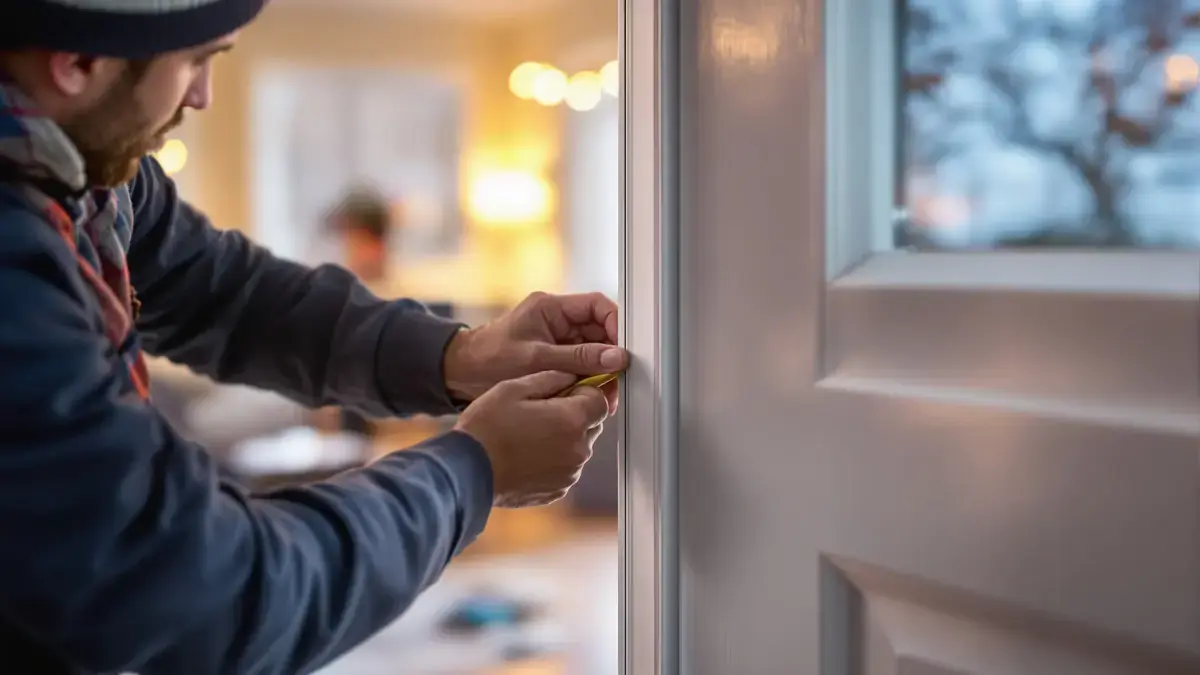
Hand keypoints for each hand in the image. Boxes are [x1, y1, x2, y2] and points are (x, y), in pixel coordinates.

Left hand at [443, 292, 628, 402]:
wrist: (461, 374)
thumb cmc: (489, 359)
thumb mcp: (537, 359)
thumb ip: (578, 358)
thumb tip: (615, 357)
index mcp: (551, 307)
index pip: (597, 305)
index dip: (615, 325)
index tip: (623, 350)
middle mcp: (557, 319)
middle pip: (599, 330)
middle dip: (609, 355)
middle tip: (616, 379)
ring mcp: (556, 338)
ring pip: (592, 350)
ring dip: (600, 371)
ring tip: (604, 394)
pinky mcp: (553, 356)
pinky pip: (580, 364)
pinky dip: (588, 379)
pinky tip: (591, 394)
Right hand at [455, 371, 609, 507]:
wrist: (467, 472)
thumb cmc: (486, 428)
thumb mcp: (513, 388)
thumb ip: (551, 378)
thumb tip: (572, 376)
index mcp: (571, 421)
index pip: (600, 400)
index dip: (584, 392)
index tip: (566, 391)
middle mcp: (577, 450)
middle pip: (592, 424)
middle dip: (575, 414)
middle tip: (541, 411)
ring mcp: (569, 473)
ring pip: (579, 446)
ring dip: (565, 438)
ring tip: (530, 435)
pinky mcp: (558, 489)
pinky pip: (566, 467)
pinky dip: (555, 459)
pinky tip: (528, 454)